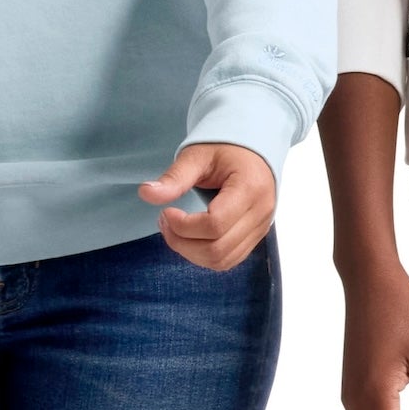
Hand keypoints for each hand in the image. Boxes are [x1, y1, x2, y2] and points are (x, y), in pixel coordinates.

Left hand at [140, 141, 279, 270]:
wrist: (253, 148)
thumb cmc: (226, 149)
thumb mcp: (197, 156)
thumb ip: (175, 177)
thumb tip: (146, 192)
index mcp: (250, 188)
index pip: (215, 224)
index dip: (183, 226)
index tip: (166, 212)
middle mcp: (261, 212)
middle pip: (217, 249)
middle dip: (182, 242)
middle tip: (165, 222)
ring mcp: (261, 227)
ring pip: (222, 260)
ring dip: (191, 253)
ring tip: (176, 230)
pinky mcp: (256, 236)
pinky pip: (229, 260)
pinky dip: (204, 256)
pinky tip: (192, 237)